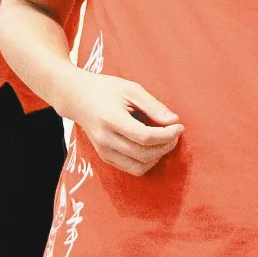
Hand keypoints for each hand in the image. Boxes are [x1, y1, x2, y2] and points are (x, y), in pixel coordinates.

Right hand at [68, 73, 182, 175]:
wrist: (77, 98)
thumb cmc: (106, 89)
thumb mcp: (131, 89)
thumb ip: (153, 106)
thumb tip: (174, 120)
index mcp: (111, 120)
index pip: (144, 137)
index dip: (166, 135)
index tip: (179, 126)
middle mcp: (106, 140)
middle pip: (143, 154)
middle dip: (166, 146)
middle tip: (176, 133)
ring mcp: (104, 151)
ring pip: (139, 167)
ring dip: (158, 157)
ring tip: (166, 140)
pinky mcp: (105, 157)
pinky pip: (131, 169)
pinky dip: (147, 161)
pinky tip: (153, 146)